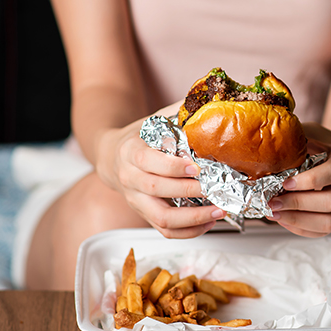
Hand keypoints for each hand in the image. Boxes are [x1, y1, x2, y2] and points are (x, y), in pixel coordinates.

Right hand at [95, 104, 225, 238]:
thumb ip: (179, 111)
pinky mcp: (144, 215)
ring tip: (218, 210)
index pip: (148, 162)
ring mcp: (135, 200)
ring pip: (161, 218)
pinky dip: (188, 232)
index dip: (172, 166)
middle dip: (189, 190)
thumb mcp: (154, 119)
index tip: (196, 167)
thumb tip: (211, 98)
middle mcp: (130, 178)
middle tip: (216, 187)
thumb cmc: (139, 137)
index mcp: (130, 151)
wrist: (111, 156)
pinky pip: (165, 231)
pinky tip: (208, 223)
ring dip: (192, 218)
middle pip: (156, 190)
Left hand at [267, 122, 330, 237]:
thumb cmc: (329, 147)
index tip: (285, 183)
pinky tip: (284, 220)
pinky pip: (324, 231)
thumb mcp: (316, 133)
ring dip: (299, 221)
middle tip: (272, 202)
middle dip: (298, 204)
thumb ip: (296, 135)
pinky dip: (302, 229)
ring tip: (274, 214)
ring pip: (330, 221)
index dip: (309, 180)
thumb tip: (268, 138)